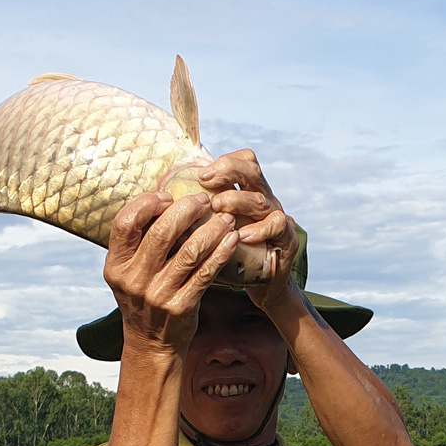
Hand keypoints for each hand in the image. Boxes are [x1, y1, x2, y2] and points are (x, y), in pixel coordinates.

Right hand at [104, 192, 239, 355]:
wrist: (151, 344)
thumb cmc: (144, 298)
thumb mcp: (128, 272)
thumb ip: (138, 243)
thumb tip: (165, 200)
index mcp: (116, 265)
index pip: (125, 223)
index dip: (146, 203)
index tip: (167, 197)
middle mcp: (134, 280)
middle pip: (160, 232)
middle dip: (185, 210)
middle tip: (203, 201)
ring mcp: (158, 294)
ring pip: (189, 251)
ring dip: (210, 229)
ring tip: (224, 217)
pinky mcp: (182, 305)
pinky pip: (206, 272)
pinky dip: (221, 252)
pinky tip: (231, 239)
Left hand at [191, 150, 298, 309]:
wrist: (265, 284)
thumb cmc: (232, 256)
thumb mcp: (214, 231)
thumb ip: (196, 215)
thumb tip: (158, 205)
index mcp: (246, 192)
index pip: (244, 161)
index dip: (225, 162)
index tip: (200, 174)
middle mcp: (263, 199)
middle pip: (252, 170)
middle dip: (228, 170)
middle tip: (205, 180)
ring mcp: (277, 217)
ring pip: (261, 198)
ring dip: (238, 200)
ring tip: (218, 206)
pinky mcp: (287, 239)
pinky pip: (277, 225)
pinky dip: (259, 229)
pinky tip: (242, 235)